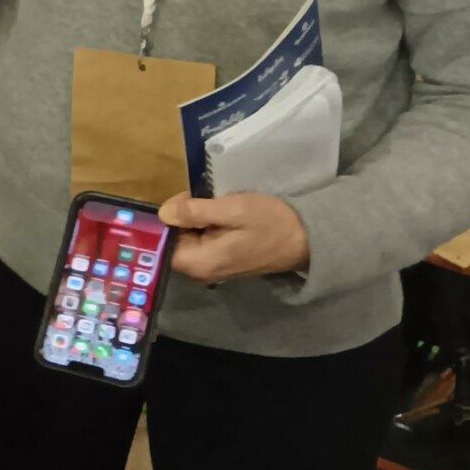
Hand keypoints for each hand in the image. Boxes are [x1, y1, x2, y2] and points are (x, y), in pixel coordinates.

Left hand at [159, 192, 311, 283]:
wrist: (307, 239)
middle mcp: (200, 272)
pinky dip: (204, 224)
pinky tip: (219, 214)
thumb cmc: (271, 222)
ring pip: (186, 238)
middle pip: (173, 239)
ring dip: (193, 218)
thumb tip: (163, 214)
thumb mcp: (233, 210)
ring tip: (213, 203)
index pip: (162, 242)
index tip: (185, 199)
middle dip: (181, 216)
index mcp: (198, 263)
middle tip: (202, 197)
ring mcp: (210, 268)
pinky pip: (200, 240)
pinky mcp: (220, 260)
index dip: (168, 218)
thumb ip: (195, 212)